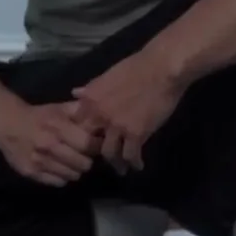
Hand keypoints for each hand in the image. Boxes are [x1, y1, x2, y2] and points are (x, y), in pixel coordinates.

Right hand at [0, 100, 101, 186]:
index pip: (89, 145)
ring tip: (70, 161)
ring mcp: (39, 161)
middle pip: (84, 164)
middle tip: (82, 155)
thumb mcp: (59, 108)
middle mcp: (49, 145)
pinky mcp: (31, 173)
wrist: (6, 123)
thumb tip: (103, 117)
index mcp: (58, 127)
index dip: (96, 146)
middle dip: (86, 160)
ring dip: (74, 169)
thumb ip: (81, 111)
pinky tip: (57, 167)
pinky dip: (61, 176)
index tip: (94, 145)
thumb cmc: (38, 116)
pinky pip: (58, 182)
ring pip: (73, 175)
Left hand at [71, 49, 185, 171]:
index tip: (85, 140)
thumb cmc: (135, 67)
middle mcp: (99, 116)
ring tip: (120, 168)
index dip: (79, 134)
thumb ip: (90, 89)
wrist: (160, 68)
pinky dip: (133, 163)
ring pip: (109, 153)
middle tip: (100, 159)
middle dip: (93, 153)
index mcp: (90, 100)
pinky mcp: (136, 134)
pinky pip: (131, 155)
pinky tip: (137, 166)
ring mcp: (117, 127)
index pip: (76, 124)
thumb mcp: (106, 76)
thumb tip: (75, 94)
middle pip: (89, 142)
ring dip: (115, 163)